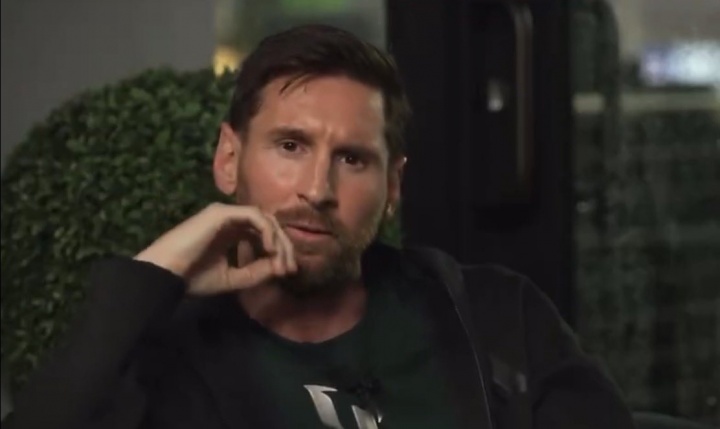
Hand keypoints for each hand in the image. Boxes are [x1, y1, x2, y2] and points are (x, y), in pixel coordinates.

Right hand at [134, 203, 296, 294]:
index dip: (280, 251)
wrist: (166, 275)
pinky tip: (270, 249)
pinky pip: (253, 215)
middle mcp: (230, 220)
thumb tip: (282, 266)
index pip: (264, 235)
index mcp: (231, 233)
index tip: (287, 272)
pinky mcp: (221, 212)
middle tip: (290, 268)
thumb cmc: (192, 278)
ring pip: (264, 218)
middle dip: (283, 246)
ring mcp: (226, 214)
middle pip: (269, 225)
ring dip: (277, 239)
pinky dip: (266, 230)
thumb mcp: (233, 278)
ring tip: (280, 260)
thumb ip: (257, 271)